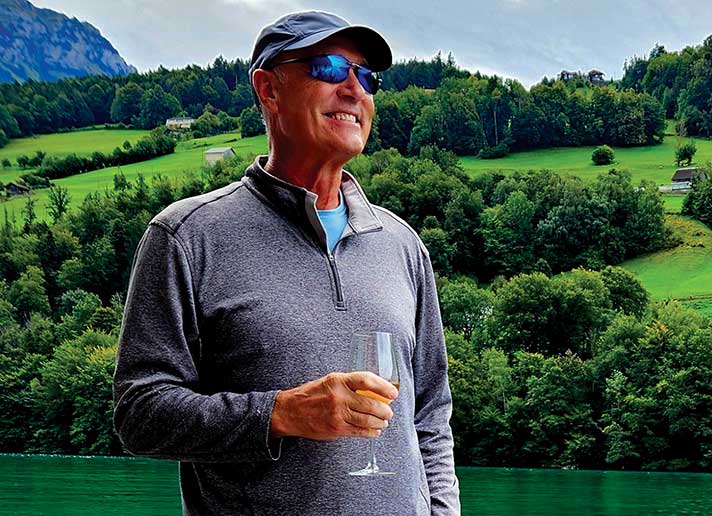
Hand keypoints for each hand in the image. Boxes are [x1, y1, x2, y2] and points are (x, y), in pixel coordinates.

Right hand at [269, 372, 398, 439]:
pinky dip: (371, 432)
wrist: (290, 411)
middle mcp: (339, 396)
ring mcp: (338, 414)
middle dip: (385, 410)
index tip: (393, 393)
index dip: (383, 387)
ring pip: (367, 420)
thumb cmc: (312, 394)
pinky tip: (375, 431)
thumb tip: (375, 390)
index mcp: (338, 380)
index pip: (367, 380)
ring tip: (384, 422)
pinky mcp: (336, 428)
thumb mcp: (330, 381)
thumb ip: (349, 384)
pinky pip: (359, 432)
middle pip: (371, 404)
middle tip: (389, 412)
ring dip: (380, 423)